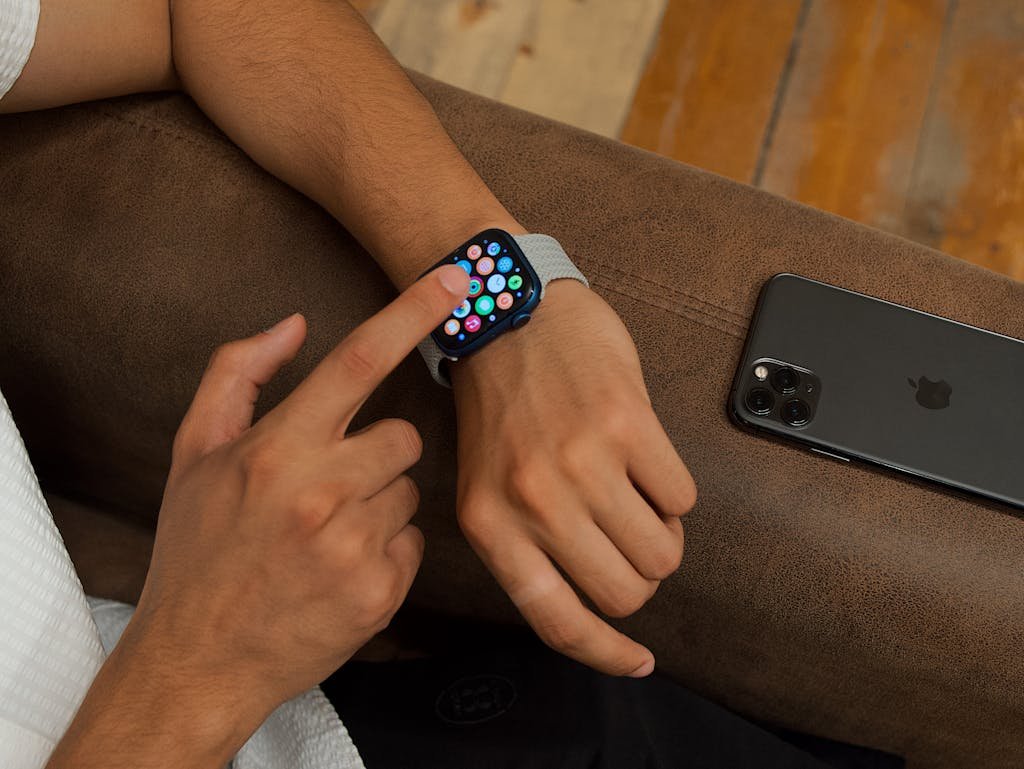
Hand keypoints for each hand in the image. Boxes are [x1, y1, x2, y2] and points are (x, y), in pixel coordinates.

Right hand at [123, 265, 469, 730]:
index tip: (456, 279)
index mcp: (277, 450)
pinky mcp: (381, 592)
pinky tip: (339, 569)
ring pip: (410, 491)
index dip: (412, 313)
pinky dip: (385, 550)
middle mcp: (321, 493)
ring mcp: (355, 547)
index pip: (358, 361)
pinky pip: (413, 543)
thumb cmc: (195, 550)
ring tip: (325, 534)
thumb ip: (238, 376)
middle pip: (404, 437)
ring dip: (380, 504)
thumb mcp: (193, 455)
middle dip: (380, 452)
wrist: (197, 660)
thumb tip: (293, 323)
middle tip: (332, 484)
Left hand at [451, 280, 695, 676]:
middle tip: (630, 542)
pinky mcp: (627, 425)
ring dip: (662, 535)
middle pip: (624, 592)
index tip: (638, 663)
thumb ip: (527, 545)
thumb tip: (592, 605)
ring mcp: (582, 463)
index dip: (606, 654)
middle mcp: (533, 501)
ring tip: (637, 498)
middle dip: (639, 577)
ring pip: (661, 552)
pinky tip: (644, 460)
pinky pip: (682, 497)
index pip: (557, 621)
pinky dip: (674, 490)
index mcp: (490, 525)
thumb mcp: (488, 485)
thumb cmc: (501, 405)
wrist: (508, 313)